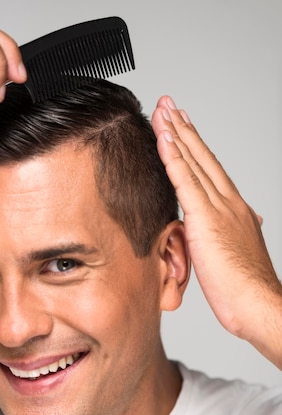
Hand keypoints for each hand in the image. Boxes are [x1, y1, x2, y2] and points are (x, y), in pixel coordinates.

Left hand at [152, 96, 281, 368]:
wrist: (257, 304)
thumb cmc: (246, 289)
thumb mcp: (239, 254)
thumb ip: (235, 234)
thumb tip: (246, 222)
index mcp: (235, 210)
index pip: (211, 171)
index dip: (196, 146)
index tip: (183, 126)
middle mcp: (228, 203)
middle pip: (202, 157)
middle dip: (184, 128)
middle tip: (169, 104)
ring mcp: (218, 208)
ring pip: (193, 162)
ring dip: (176, 134)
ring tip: (162, 110)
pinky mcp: (206, 219)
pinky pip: (186, 182)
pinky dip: (174, 158)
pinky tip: (164, 139)